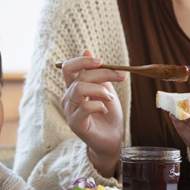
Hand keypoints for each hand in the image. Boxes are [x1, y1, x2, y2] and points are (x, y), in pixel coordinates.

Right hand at [60, 49, 126, 176]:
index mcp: (73, 87)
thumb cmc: (108, 114)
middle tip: (121, 76)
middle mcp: (68, 97)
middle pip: (79, 76)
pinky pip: (85, 107)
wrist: (112, 139)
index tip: (102, 61)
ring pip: (79, 89)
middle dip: (102, 73)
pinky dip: (99, 105)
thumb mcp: (105, 88)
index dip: (83, 61)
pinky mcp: (75, 123)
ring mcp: (70, 111)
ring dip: (100, 89)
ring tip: (110, 97)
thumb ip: (96, 73)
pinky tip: (105, 110)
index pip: (69, 67)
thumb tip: (86, 50)